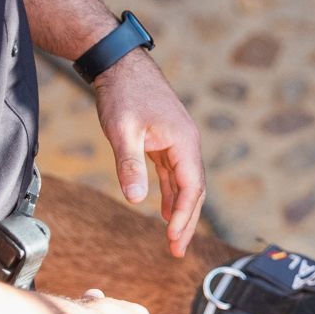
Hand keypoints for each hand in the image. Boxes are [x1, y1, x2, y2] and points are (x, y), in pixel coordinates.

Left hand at [93, 49, 205, 256]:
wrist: (119, 63)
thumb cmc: (122, 93)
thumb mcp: (122, 131)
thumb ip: (130, 165)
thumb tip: (135, 200)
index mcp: (184, 141)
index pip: (191, 187)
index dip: (184, 215)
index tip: (172, 238)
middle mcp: (188, 143)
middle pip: (194, 189)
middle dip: (187, 221)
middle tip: (177, 251)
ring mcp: (179, 142)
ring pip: (185, 183)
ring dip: (181, 211)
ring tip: (174, 240)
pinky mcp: (167, 140)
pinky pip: (174, 174)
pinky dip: (172, 194)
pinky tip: (166, 212)